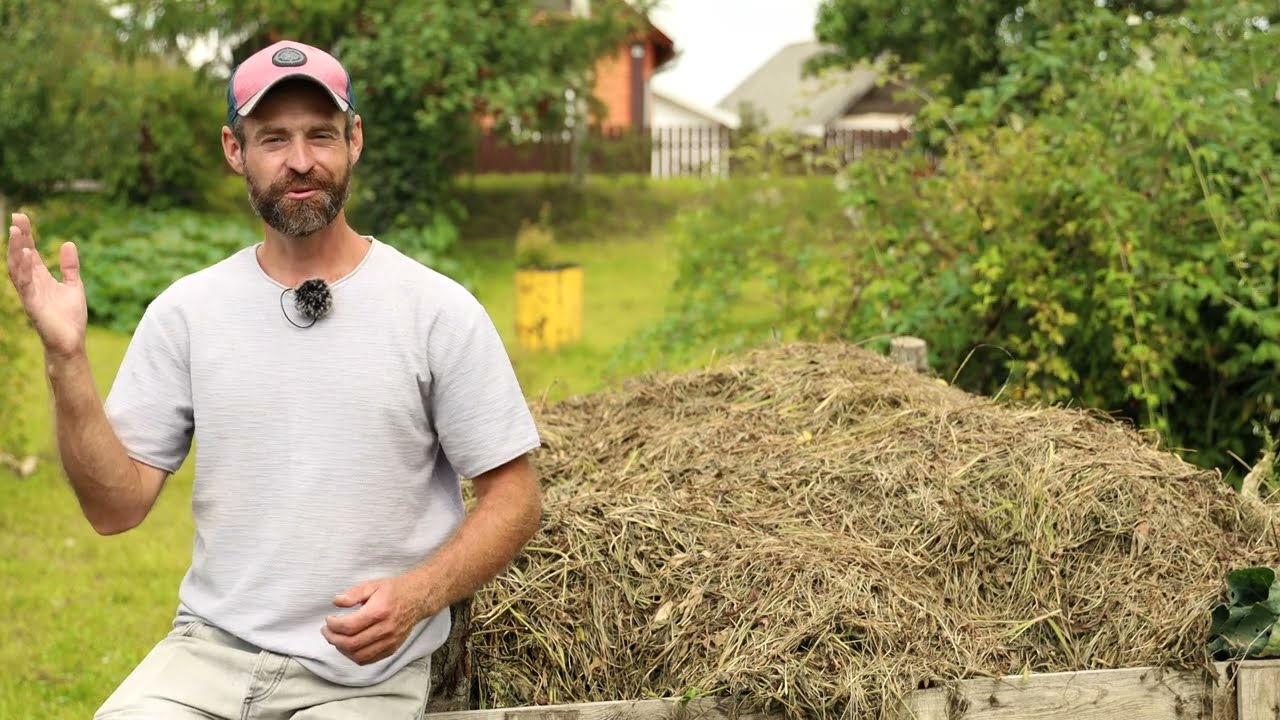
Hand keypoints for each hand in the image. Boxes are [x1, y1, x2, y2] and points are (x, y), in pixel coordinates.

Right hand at [6, 213, 86, 357]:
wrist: (71, 341)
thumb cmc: (69, 317)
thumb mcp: (74, 285)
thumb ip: (70, 266)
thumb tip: (68, 243)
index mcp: (40, 277)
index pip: (30, 251)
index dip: (26, 234)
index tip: (22, 216)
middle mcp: (32, 282)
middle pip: (20, 255)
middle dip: (18, 237)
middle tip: (16, 217)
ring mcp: (30, 292)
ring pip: (17, 267)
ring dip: (15, 250)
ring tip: (15, 231)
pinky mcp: (32, 303)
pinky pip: (24, 283)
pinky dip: (24, 268)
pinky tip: (25, 254)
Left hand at [322, 576, 427, 665]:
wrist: (417, 599)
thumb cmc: (393, 590)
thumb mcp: (372, 585)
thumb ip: (353, 594)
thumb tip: (336, 602)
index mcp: (379, 611)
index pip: (349, 626)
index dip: (333, 625)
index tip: (328, 620)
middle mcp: (385, 629)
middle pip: (352, 643)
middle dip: (333, 639)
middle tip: (326, 631)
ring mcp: (390, 641)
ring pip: (359, 656)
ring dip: (342, 650)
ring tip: (336, 639)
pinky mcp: (392, 649)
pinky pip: (368, 660)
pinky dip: (354, 656)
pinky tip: (349, 646)